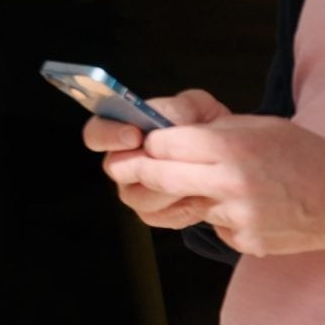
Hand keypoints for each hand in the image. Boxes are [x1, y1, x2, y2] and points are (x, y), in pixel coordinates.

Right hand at [85, 89, 229, 230]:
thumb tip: (160, 118)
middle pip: (114, 168)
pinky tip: (200, 196)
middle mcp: (124, 161)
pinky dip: (180, 208)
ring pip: (137, 196)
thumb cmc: (206, 128)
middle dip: (143, 165)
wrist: (228, 160)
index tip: (134, 136)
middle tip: (169, 161)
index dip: (108, 135)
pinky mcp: (154, 213)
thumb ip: (177, 108)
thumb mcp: (198, 108)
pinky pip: (157, 216)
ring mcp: (136, 189)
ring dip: (167, 187)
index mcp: (123, 129)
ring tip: (195, 178)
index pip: (96, 133)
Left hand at [121, 113, 324, 257]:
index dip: (149, 144)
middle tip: (123, 169)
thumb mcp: (259, 126)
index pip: (163, 145)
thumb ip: (212, 131)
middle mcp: (229, 182)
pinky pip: (213, 225)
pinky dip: (219, 215)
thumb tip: (163, 135)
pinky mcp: (244, 240)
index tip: (144, 142)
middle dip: (136, 172)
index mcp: (231, 147)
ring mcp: (236, 216)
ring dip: (185, 194)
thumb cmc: (304, 156)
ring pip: (185, 203)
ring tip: (213, 183)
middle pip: (158, 178)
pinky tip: (248, 206)